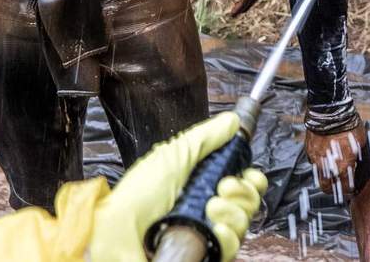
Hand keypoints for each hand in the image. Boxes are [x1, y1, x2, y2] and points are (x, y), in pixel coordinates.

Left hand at [90, 111, 267, 261]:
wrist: (119, 232)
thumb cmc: (137, 195)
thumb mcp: (173, 154)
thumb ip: (205, 137)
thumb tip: (232, 120)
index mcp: (199, 183)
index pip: (240, 182)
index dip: (249, 178)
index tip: (247, 172)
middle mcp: (205, 208)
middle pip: (247, 202)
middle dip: (242, 191)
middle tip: (222, 186)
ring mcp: (205, 233)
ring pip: (242, 224)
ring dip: (231, 212)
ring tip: (209, 207)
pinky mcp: (205, 253)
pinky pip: (230, 246)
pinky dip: (225, 235)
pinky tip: (211, 228)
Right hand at [305, 125, 366, 200]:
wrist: (330, 111)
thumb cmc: (348, 125)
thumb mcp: (360, 144)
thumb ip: (356, 158)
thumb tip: (356, 165)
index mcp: (341, 166)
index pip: (344, 188)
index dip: (348, 191)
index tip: (351, 190)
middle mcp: (326, 165)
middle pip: (326, 188)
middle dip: (333, 190)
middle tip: (339, 186)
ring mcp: (315, 158)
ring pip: (318, 175)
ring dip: (325, 176)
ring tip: (332, 171)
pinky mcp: (309, 149)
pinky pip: (313, 161)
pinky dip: (319, 162)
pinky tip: (325, 156)